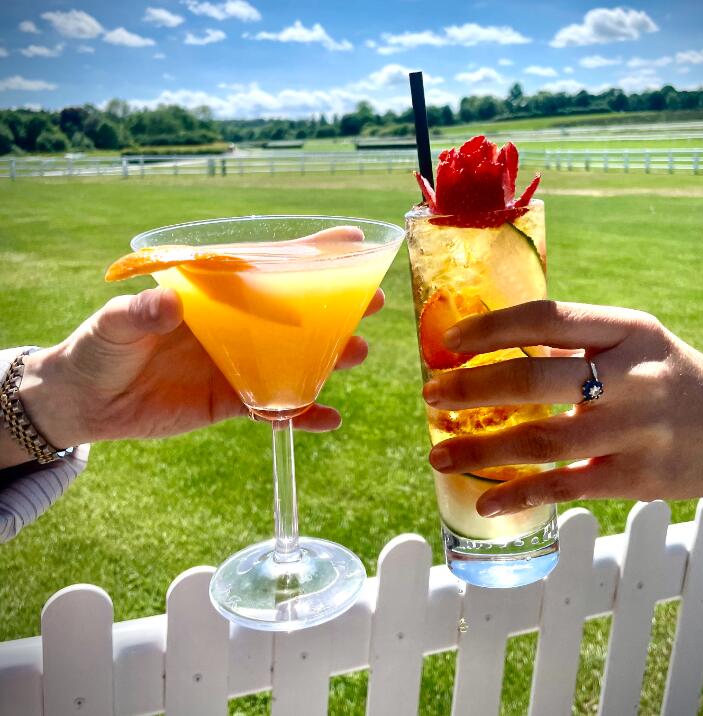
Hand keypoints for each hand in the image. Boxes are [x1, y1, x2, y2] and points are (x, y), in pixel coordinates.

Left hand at [15, 287, 382, 450]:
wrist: (85, 403)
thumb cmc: (98, 348)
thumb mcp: (113, 325)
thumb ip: (139, 314)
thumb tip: (169, 306)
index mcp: (215, 296)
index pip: (267, 267)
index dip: (310, 254)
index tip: (352, 243)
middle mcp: (236, 326)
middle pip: (296, 312)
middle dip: (338, 305)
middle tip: (373, 302)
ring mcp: (239, 364)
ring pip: (295, 358)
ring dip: (329, 356)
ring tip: (355, 354)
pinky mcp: (233, 401)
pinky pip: (275, 406)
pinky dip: (302, 413)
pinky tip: (328, 418)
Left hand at [423, 300, 702, 519]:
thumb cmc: (671, 380)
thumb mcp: (636, 344)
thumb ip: (577, 344)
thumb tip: (491, 354)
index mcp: (629, 330)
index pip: (547, 317)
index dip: (491, 329)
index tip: (450, 344)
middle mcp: (634, 376)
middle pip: (536, 378)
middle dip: (472, 389)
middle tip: (431, 396)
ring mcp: (637, 430)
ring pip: (542, 441)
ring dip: (481, 450)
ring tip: (438, 453)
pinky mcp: (638, 478)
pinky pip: (566, 487)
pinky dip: (519, 495)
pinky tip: (485, 502)